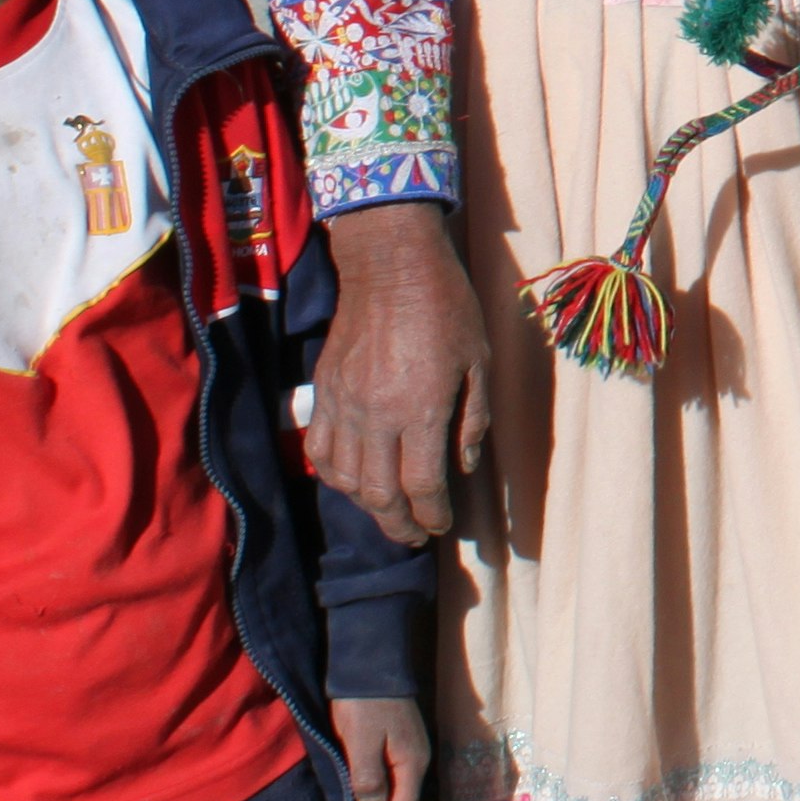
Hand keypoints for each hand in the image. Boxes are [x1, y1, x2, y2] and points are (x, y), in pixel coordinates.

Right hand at [316, 203, 490, 545]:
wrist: (390, 266)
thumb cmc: (446, 308)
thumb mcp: (479, 362)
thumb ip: (473, 419)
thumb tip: (463, 467)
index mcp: (421, 409)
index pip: (422, 485)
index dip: (433, 514)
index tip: (442, 525)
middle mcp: (376, 416)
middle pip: (379, 494)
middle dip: (399, 524)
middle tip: (414, 534)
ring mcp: (344, 406)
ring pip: (346, 480)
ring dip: (367, 506)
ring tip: (388, 513)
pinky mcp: (324, 394)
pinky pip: (320, 451)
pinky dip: (334, 477)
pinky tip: (352, 482)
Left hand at [333, 693, 430, 800]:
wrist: (369, 663)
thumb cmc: (364, 703)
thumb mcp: (361, 741)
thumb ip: (368, 778)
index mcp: (412, 765)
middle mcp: (416, 763)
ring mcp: (408, 753)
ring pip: (393, 794)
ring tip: (345, 799)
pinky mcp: (397, 745)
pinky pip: (388, 779)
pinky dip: (371, 789)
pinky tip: (353, 782)